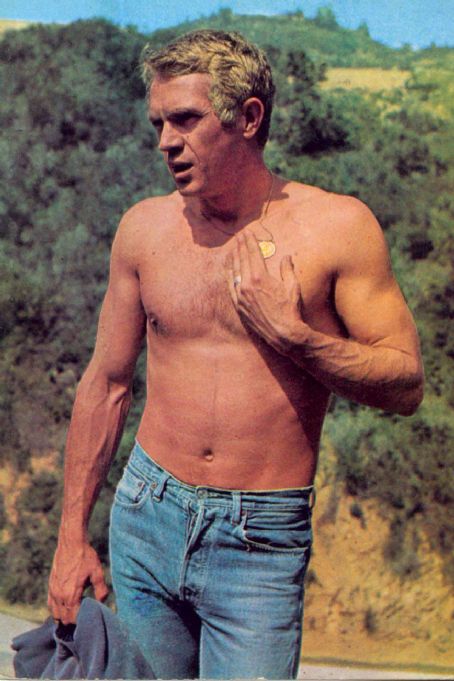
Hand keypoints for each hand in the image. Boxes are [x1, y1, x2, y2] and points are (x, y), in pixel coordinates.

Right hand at [48, 540, 108, 624]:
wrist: (71, 543)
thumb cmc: (86, 557)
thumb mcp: (97, 573)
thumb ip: (101, 590)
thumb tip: (103, 603)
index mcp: (71, 595)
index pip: (72, 619)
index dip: (80, 622)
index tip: (88, 620)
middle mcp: (59, 596)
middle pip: (62, 619)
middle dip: (72, 621)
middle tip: (82, 618)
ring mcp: (53, 591)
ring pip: (54, 613)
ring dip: (63, 616)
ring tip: (74, 614)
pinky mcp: (51, 585)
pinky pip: (50, 603)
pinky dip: (56, 608)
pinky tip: (65, 606)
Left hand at [226, 230, 305, 351]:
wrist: (283, 334)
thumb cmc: (290, 310)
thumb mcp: (292, 287)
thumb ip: (287, 269)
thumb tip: (287, 257)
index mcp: (260, 277)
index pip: (253, 253)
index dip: (250, 241)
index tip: (247, 232)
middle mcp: (247, 284)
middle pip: (242, 259)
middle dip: (241, 245)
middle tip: (239, 235)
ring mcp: (241, 296)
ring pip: (234, 271)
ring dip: (234, 257)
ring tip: (234, 247)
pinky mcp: (239, 306)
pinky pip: (230, 287)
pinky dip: (229, 275)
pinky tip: (228, 268)